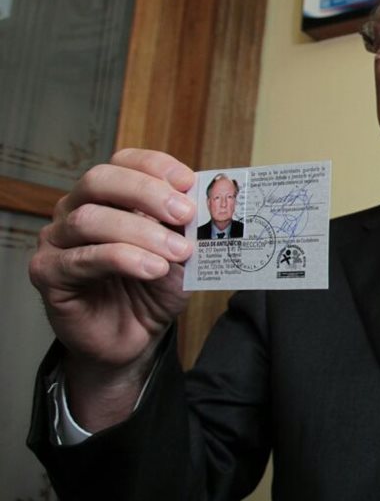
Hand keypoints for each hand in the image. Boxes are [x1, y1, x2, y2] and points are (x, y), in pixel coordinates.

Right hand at [28, 149, 195, 427]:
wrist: (132, 338)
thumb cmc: (153, 289)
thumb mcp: (182, 254)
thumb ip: (190, 229)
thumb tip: (211, 206)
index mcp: (108, 196)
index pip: (124, 162)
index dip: (156, 166)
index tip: (189, 181)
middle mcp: (76, 209)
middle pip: (100, 180)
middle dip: (147, 192)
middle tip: (185, 212)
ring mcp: (57, 240)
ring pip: (91, 219)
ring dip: (142, 232)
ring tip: (178, 251)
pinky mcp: (48, 273)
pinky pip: (82, 259)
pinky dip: (123, 259)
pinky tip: (152, 269)